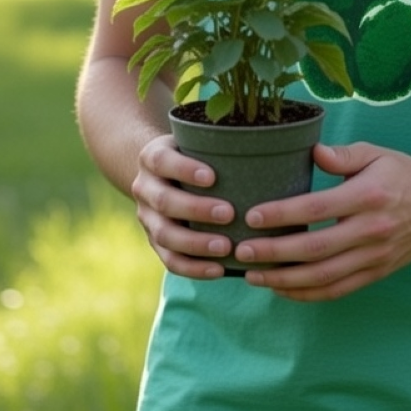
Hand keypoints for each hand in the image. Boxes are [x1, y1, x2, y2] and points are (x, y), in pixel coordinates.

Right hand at [131, 134, 235, 279]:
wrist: (160, 172)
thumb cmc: (192, 153)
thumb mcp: (194, 140)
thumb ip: (217, 143)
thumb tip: (266, 142)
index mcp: (152, 157)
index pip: (163, 161)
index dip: (185, 170)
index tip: (213, 177)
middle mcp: (144, 187)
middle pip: (164, 201)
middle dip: (196, 209)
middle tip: (229, 214)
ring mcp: (147, 217)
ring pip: (165, 235)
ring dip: (196, 243)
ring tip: (226, 247)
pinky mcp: (154, 241)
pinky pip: (170, 260)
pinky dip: (193, 268)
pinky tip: (219, 270)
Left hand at [232, 142, 410, 300]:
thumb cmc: (402, 173)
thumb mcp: (375, 153)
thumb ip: (343, 155)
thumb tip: (313, 152)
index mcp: (367, 196)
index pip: (316, 209)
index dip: (281, 215)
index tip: (252, 217)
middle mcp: (371, 230)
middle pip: (314, 249)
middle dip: (273, 253)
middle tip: (242, 251)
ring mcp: (375, 256)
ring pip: (323, 277)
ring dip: (284, 280)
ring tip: (253, 275)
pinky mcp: (377, 273)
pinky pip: (338, 290)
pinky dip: (307, 295)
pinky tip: (283, 289)